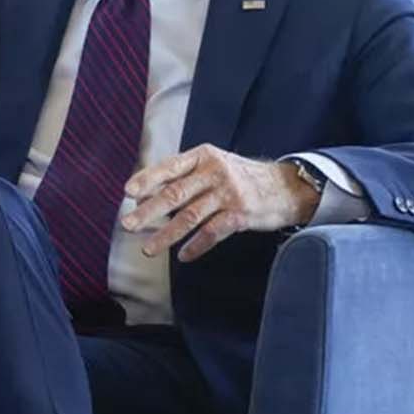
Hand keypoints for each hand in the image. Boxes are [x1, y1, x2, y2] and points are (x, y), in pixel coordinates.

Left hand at [122, 144, 320, 261]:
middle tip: (128, 225)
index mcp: (204, 156)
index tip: (127, 192)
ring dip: (167, 235)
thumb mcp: (213, 165)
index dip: (148, 179)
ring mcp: (229, 193)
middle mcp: (215, 172)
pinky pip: (212, 233)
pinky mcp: (241, 214)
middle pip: (176, 194)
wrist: (285, 187)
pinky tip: (183, 256)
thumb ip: (182, 176)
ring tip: (148, 249)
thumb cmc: (239, 177)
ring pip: (190, 217)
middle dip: (149, 211)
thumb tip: (142, 196)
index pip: (170, 167)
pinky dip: (196, 246)